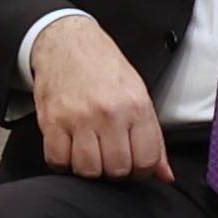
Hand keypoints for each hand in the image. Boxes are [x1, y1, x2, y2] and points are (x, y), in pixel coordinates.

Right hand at [31, 16, 168, 180]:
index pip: (146, 160)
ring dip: (89, 168)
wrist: (66, 43)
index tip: (133, 165)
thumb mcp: (138, 95)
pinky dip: (63, 162)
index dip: (141, 171)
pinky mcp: (52, 121)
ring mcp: (78, 118)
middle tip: (109, 156)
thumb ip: (153, 137)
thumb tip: (165, 175)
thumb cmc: (103, 68)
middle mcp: (108, 113)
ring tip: (90, 152)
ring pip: (87, 170)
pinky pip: (57, 161)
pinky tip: (69, 149)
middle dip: (114, 170)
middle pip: (116, 169)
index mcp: (135, 106)